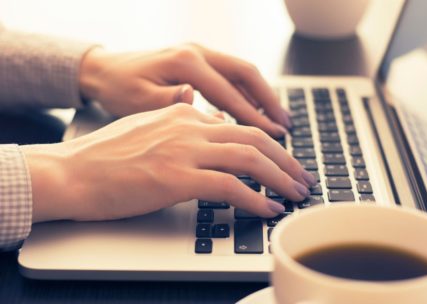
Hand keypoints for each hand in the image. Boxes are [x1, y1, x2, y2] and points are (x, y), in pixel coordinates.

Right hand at [22, 104, 314, 222]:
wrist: (72, 172)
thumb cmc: (105, 158)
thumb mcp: (150, 132)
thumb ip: (184, 132)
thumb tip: (214, 137)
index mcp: (182, 112)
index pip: (238, 125)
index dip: (267, 145)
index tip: (281, 160)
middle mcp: (188, 125)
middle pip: (253, 137)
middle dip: (284, 159)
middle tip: (301, 177)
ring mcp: (184, 149)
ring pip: (249, 158)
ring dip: (279, 177)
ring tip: (295, 194)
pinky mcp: (177, 177)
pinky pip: (230, 186)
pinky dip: (255, 199)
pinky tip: (268, 209)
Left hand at [79, 44, 290, 137]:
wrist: (101, 70)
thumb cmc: (117, 89)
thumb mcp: (138, 101)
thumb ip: (173, 104)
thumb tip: (206, 109)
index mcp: (186, 63)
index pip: (230, 94)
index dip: (254, 118)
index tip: (274, 138)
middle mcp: (198, 52)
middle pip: (247, 74)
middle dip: (270, 102)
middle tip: (286, 128)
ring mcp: (199, 53)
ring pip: (242, 73)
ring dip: (262, 96)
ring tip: (278, 121)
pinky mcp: (197, 60)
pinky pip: (230, 75)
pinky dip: (246, 93)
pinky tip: (253, 111)